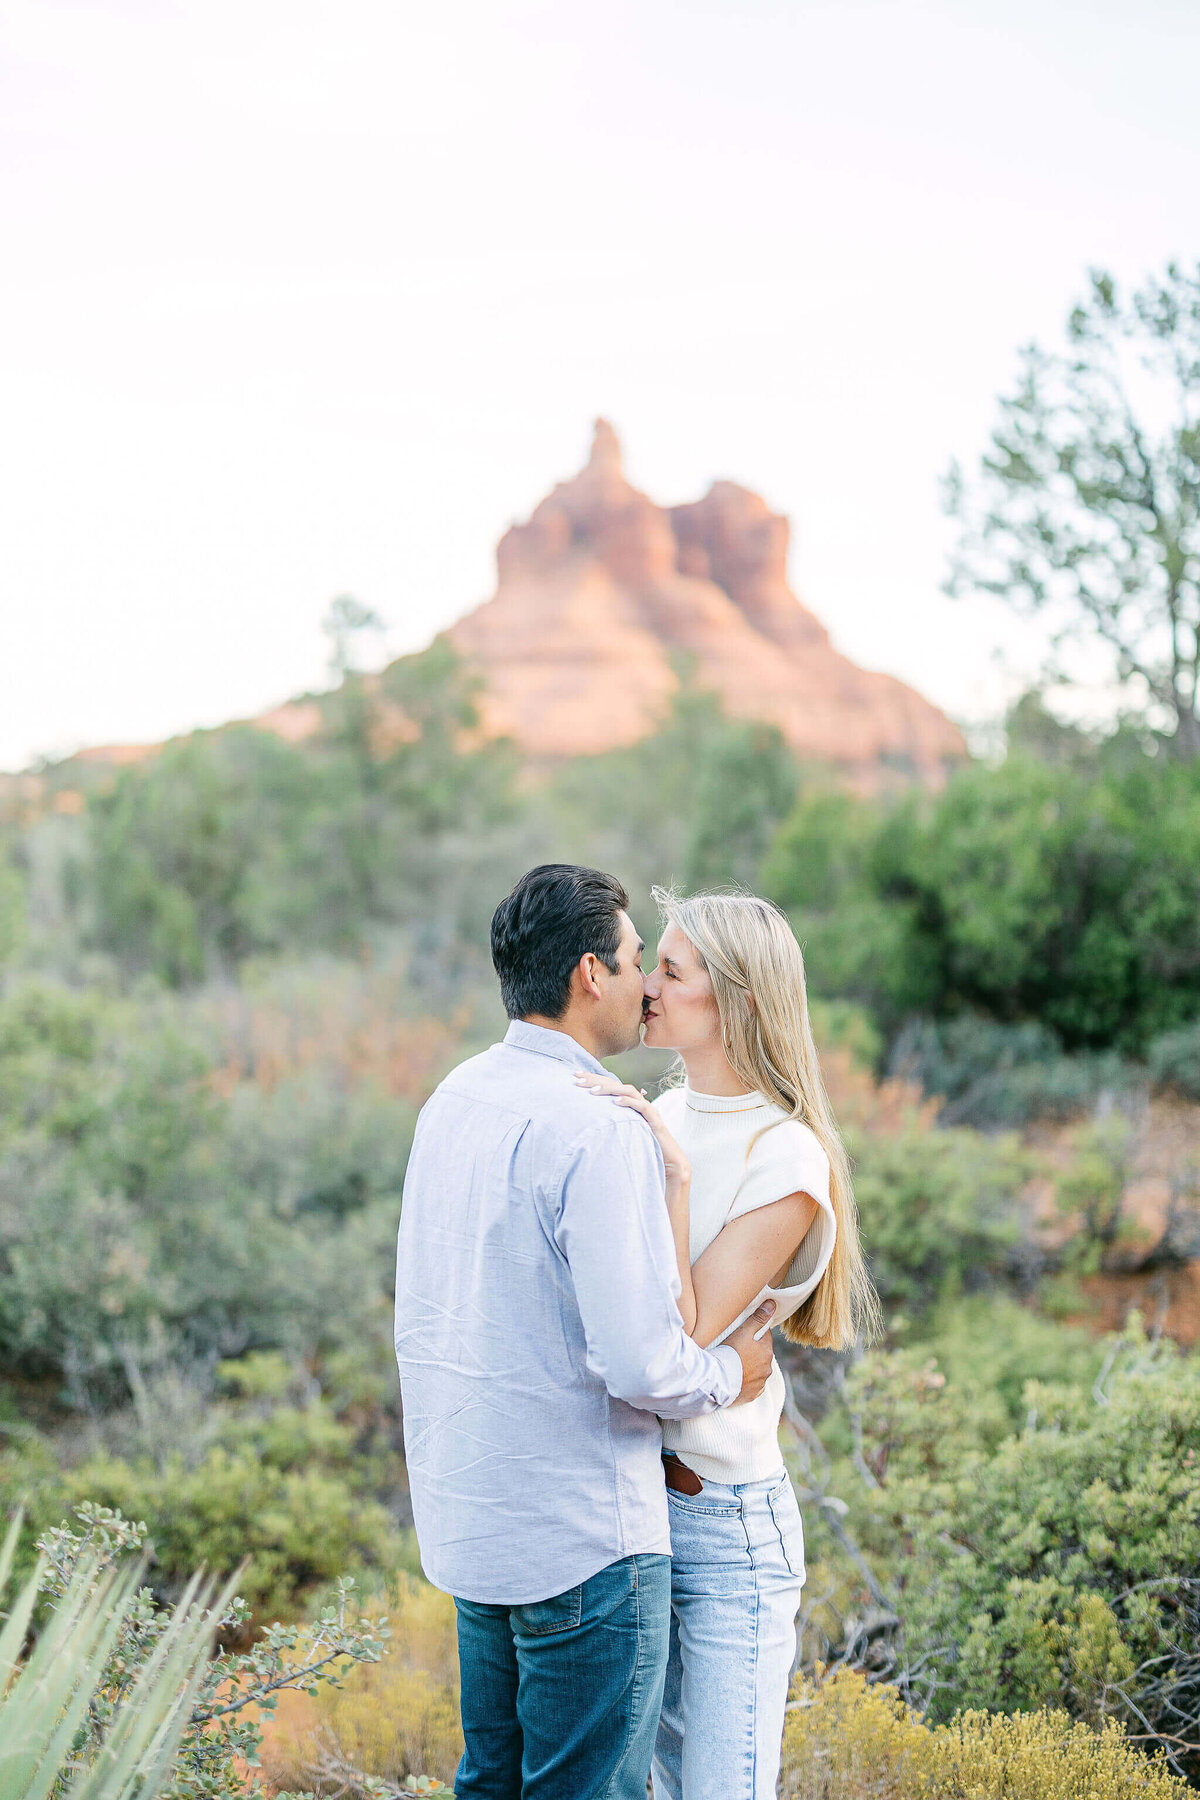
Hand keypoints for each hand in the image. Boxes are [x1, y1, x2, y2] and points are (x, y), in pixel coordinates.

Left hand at [573, 1073, 690, 1185]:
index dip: (593, 1079)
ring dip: (609, 1089)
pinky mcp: (654, 1120)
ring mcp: (647, 1109)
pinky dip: (628, 1102)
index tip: (574, 1076)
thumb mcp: (620, 1135)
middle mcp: (637, 1102)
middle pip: (615, 1084)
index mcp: (628, 1104)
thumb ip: (607, 1126)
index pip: (609, 1086)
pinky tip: (614, 1102)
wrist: (668, 1162)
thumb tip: (583, 1126)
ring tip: (592, 1092)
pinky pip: (641, 1107)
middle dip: (595, 1080)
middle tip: (576, 1078)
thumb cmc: (643, 1149)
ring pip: (628, 1091)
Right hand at [724, 1302, 775, 1404]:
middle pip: (761, 1354)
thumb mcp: (743, 1331)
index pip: (765, 1337)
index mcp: (767, 1352)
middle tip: (736, 1348)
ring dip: (749, 1366)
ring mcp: (760, 1383)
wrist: (717, 1381)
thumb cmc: (730, 1353)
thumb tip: (772, 1304)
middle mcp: (767, 1369)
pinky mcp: (752, 1395)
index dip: (754, 1333)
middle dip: (753, 1351)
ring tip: (734, 1363)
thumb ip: (758, 1318)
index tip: (743, 1334)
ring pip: (757, 1370)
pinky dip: (746, 1381)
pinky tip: (735, 1377)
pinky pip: (752, 1385)